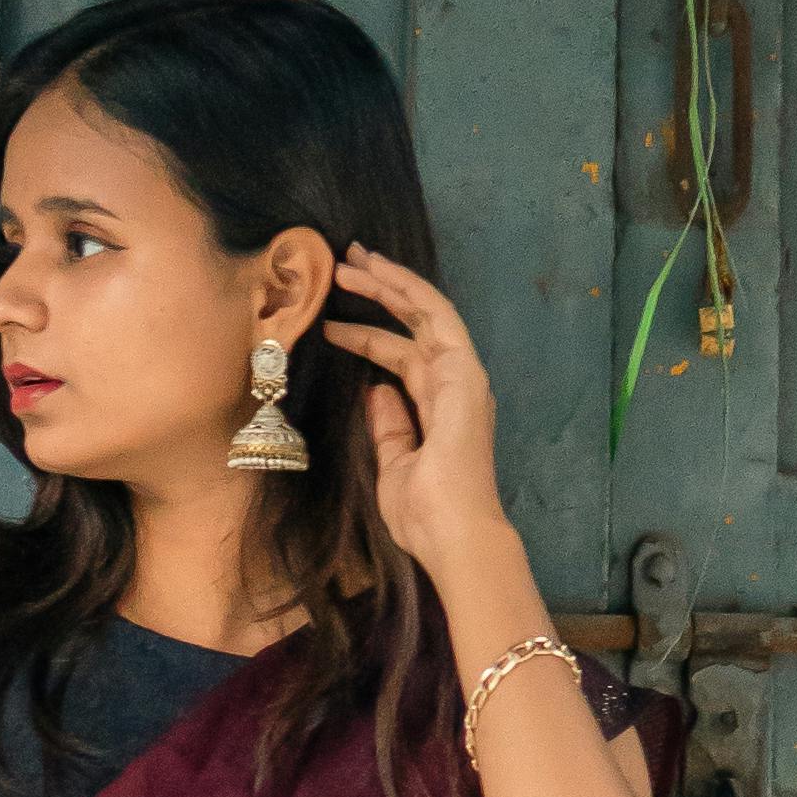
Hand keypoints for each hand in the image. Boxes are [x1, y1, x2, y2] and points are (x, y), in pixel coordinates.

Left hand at [322, 245, 506, 581]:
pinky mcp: (464, 374)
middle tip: (344, 265)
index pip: (402, 358)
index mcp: (439, 408)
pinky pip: (436, 318)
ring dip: (389, 283)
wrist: (454, 535)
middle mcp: (454, 386)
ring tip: (350, 261)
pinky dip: (409, 292)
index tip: (332, 320)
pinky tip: (379, 274)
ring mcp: (463, 378)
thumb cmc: (425, 515)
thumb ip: (388, 426)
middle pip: (415, 326)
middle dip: (381, 292)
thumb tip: (375, 392)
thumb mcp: (393, 465)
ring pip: (426, 312)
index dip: (368, 335)